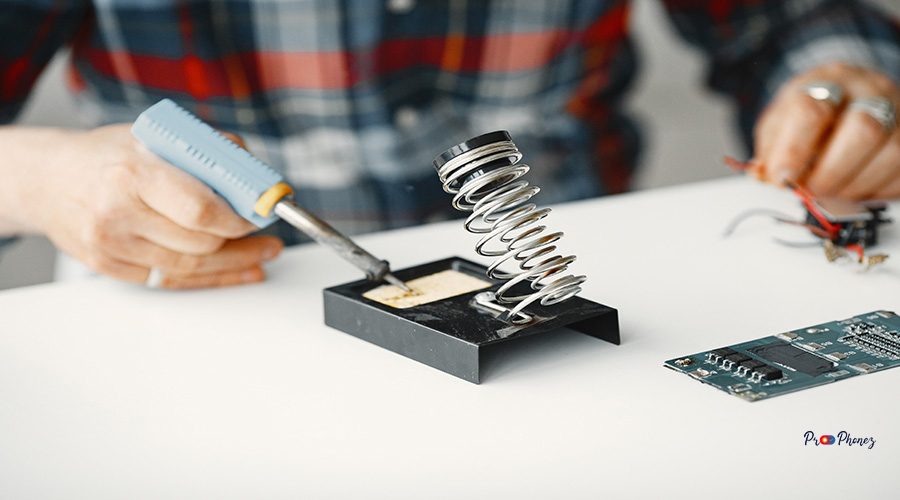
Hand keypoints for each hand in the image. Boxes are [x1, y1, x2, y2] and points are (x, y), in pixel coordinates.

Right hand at [0, 124, 281, 287]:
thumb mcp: (157, 137)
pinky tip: (236, 270)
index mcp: (133, 173)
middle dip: (240, 241)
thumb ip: (210, 151)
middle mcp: (118, 212)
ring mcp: (112, 245)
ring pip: (190, 266)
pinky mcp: (110, 268)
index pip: (200, 209)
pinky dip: (208, 277)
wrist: (49, 179)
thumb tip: (256, 175)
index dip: (238, 219)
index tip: (259, 216)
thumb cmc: (109, 156)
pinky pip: (171, 279)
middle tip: (265, 234)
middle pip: (200, 242)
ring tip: (261, 254)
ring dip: (233, 262)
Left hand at [753, 63, 899, 198]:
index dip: (794, 151)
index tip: (782, 178)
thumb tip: (768, 178)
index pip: (812, 110)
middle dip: (830, 172)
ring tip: (830, 193)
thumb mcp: (781, 122)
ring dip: (854, 185)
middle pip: (863, 129)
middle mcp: (871, 90)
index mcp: (828, 81)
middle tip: (809, 192)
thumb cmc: (810, 114)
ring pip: (890, 153)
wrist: (848, 97)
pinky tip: (854, 189)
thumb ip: (771, 150)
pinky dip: (876, 190)